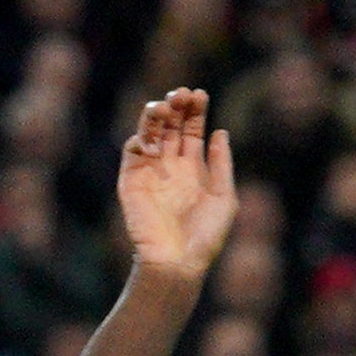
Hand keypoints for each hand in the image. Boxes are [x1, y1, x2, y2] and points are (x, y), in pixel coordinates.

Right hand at [118, 87, 238, 280]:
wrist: (177, 262)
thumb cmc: (205, 237)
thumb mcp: (224, 198)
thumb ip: (222, 165)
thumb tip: (220, 131)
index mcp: (194, 168)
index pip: (192, 130)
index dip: (196, 110)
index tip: (201, 94)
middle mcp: (171, 165)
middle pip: (171, 125)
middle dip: (176, 105)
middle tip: (182, 93)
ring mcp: (150, 171)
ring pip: (150, 131)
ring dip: (155, 114)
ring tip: (166, 104)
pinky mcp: (131, 181)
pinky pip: (132, 151)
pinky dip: (141, 140)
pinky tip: (155, 144)